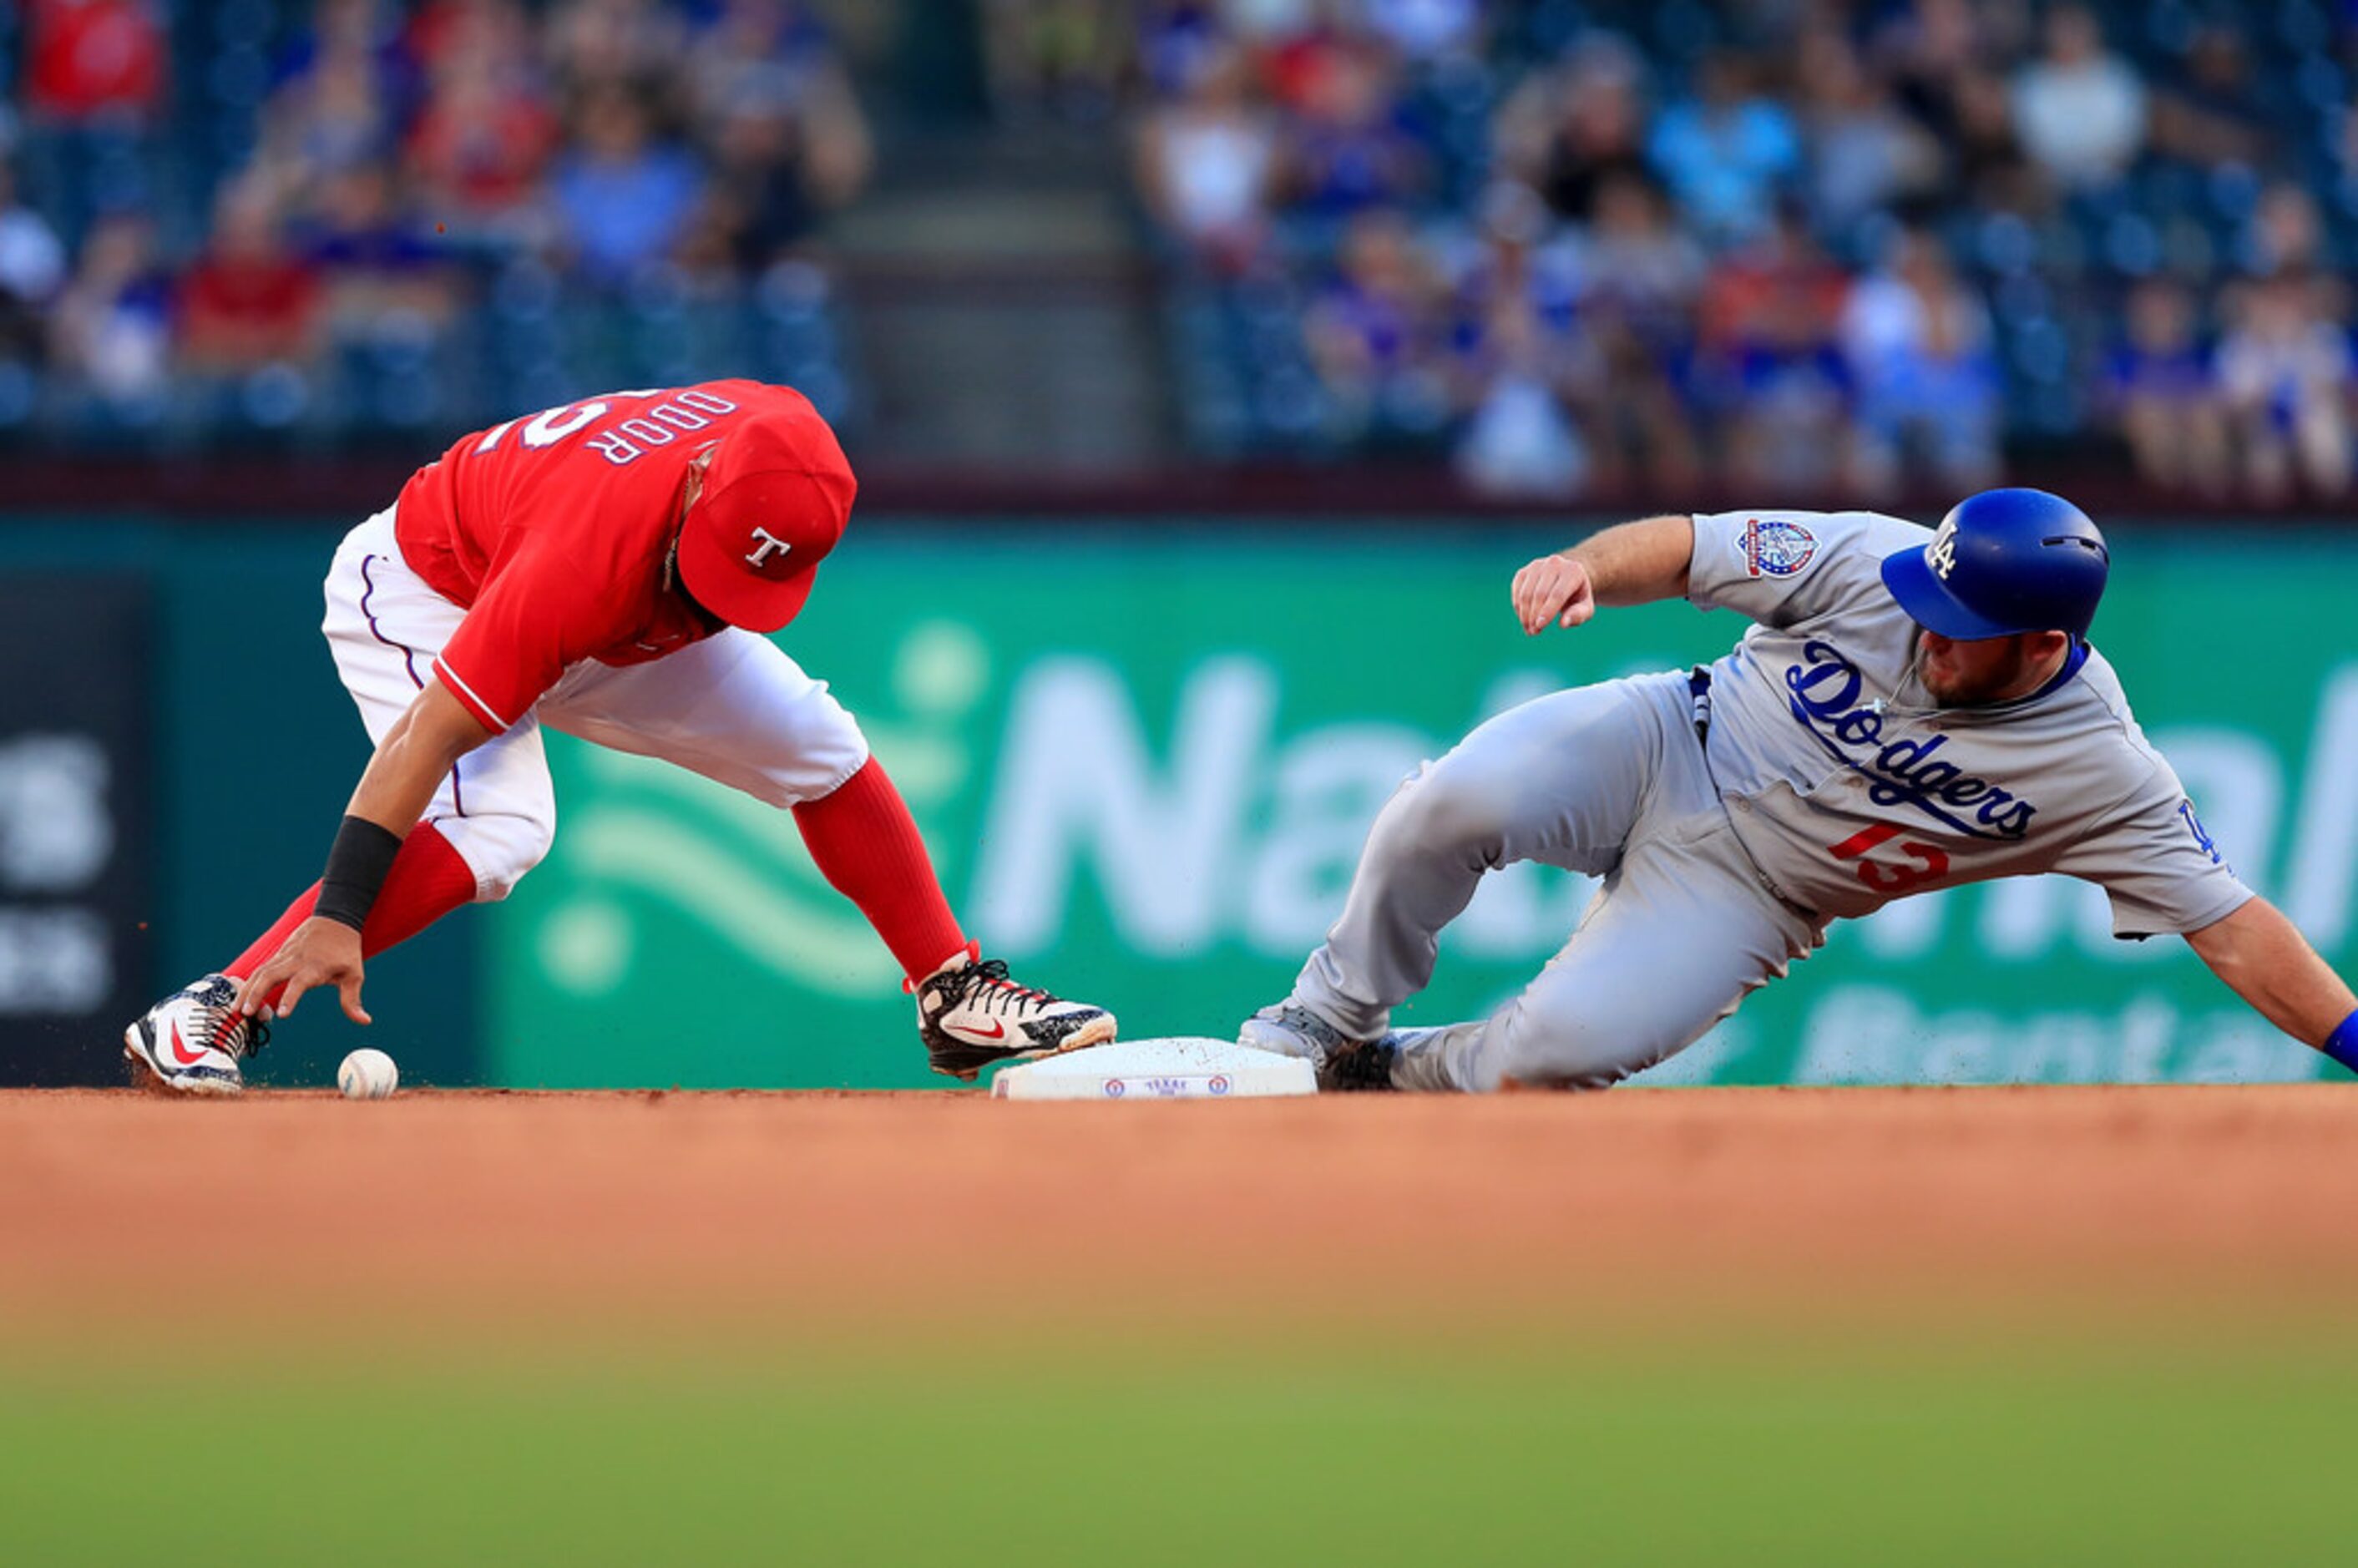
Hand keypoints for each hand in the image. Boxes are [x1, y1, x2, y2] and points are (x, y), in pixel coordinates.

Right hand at [236, 916, 370, 1024]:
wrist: (336, 919)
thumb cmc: (346, 951)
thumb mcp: (354, 975)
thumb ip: (352, 1000)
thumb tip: (365, 1021)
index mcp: (315, 967)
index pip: (299, 984)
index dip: (290, 998)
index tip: (281, 1015)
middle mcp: (296, 960)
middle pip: (270, 975)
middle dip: (256, 993)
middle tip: (245, 1013)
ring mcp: (285, 955)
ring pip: (261, 971)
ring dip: (247, 990)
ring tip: (236, 1010)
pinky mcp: (279, 954)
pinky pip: (261, 968)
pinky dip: (249, 982)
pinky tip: (241, 996)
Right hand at [1511, 553, 1594, 634]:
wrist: (1566, 578)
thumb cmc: (1577, 597)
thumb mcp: (1585, 607)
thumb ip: (1578, 615)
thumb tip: (1563, 624)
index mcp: (1573, 571)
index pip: (1557, 594)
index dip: (1547, 611)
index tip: (1540, 626)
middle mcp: (1554, 563)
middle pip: (1540, 593)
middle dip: (1534, 615)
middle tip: (1534, 632)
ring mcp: (1537, 565)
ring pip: (1526, 593)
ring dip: (1524, 614)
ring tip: (1529, 630)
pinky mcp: (1524, 571)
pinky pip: (1517, 591)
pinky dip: (1518, 608)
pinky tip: (1524, 619)